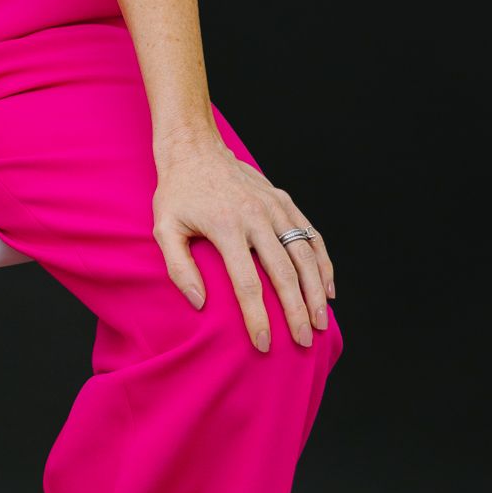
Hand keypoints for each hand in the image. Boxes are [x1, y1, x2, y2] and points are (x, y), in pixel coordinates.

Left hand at [151, 128, 334, 352]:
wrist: (196, 149)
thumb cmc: (177, 194)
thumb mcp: (164, 228)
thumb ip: (179, 268)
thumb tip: (200, 303)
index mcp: (226, 227)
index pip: (247, 283)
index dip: (257, 316)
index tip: (263, 343)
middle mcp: (256, 216)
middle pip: (284, 273)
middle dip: (296, 311)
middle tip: (303, 341)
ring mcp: (274, 207)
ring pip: (304, 255)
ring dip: (315, 291)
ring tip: (320, 322)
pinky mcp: (284, 201)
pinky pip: (311, 235)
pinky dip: (322, 263)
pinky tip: (327, 289)